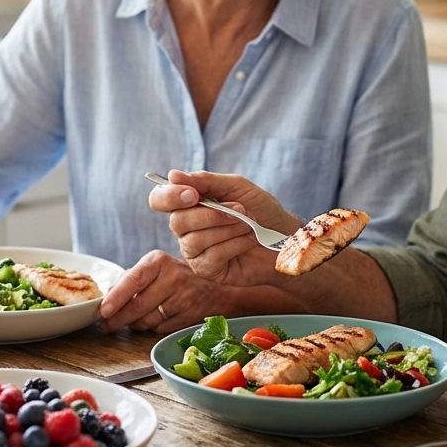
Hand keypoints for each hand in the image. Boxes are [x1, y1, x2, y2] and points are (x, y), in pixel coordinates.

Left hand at [99, 250, 242, 333]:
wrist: (217, 288)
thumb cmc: (178, 277)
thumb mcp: (157, 268)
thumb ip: (132, 280)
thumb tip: (107, 299)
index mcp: (159, 261)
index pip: (133, 280)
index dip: (116, 298)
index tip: (103, 311)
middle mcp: (172, 277)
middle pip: (138, 305)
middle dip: (118, 319)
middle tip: (105, 326)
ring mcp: (183, 298)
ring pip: (147, 320)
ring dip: (134, 325)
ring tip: (129, 322)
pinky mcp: (189, 316)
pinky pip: (160, 328)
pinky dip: (152, 328)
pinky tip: (152, 322)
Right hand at [148, 170, 299, 287]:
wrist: (286, 238)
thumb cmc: (261, 211)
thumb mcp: (236, 187)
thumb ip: (205, 181)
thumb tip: (172, 176)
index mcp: (188, 205)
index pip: (160, 199)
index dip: (170, 197)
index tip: (193, 195)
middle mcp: (186, 228)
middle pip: (177, 221)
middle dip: (211, 214)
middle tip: (239, 209)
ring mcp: (194, 252)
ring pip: (194, 240)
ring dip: (228, 229)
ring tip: (249, 225)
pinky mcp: (208, 270)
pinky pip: (211, 256)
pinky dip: (234, 244)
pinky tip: (248, 241)